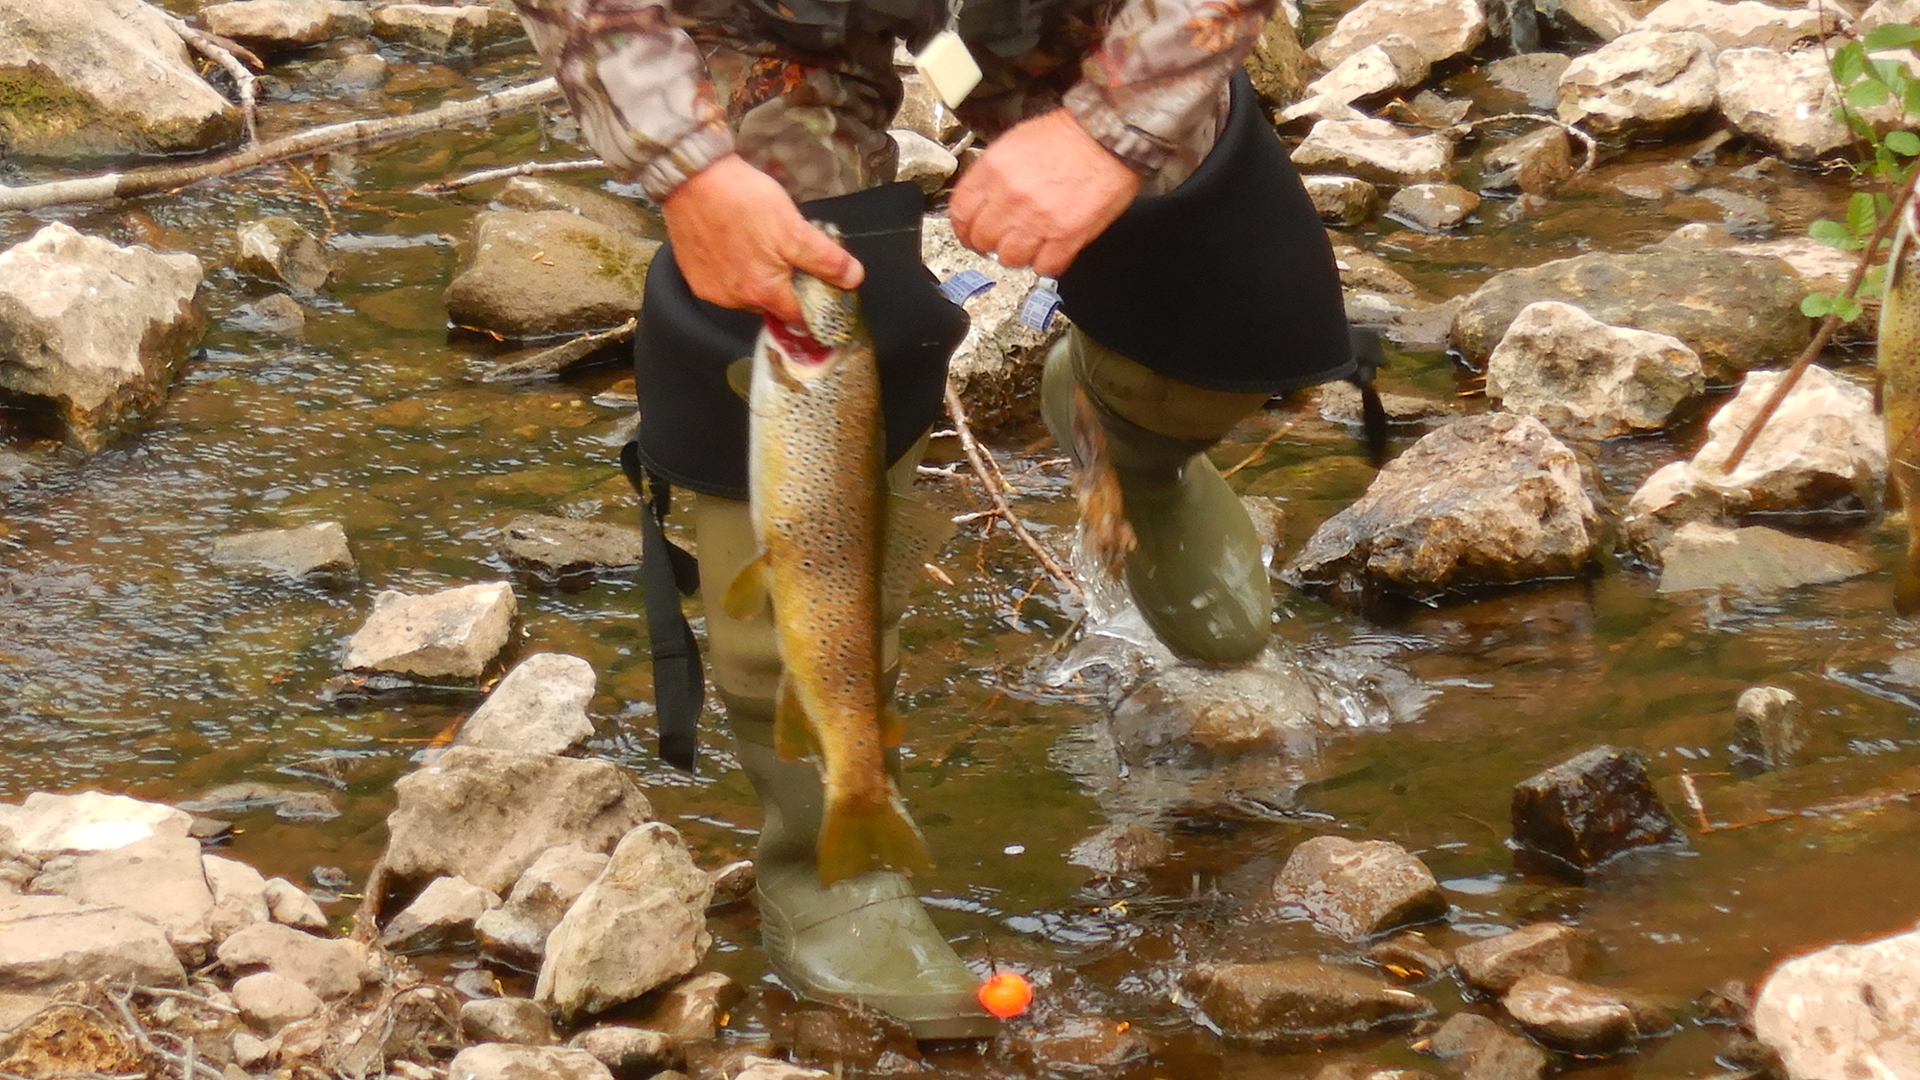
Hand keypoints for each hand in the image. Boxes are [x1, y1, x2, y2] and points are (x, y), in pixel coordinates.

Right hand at [661, 154, 863, 324]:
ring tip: (761, 246)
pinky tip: (736, 245)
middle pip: (772, 304)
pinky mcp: (694, 276)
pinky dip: (734, 271)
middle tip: (791, 256)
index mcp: (763, 292)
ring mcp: (712, 290)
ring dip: (758, 278)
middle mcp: (735, 300)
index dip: (815, 306)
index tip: (823, 294)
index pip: (798, 317)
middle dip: (785, 287)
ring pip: (747, 294)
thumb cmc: (743, 201)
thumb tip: (853, 279)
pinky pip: (723, 283)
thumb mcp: (795, 229)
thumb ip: (826, 259)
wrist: (693, 178)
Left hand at [948, 108, 1140, 275]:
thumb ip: (994, 172)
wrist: (1109, 136)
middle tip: (998, 240)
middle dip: (988, 242)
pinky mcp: (1066, 237)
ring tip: (1026, 245)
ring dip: (1016, 254)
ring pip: (1009, 258)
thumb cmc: (1068, 135)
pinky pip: (1044, 266)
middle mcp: (1011, 197)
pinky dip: (1045, 263)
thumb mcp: (1016, 141)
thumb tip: (983, 198)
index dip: (962, 227)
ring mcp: (1038, 220)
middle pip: (982, 239)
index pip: (960, 211)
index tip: (968, 232)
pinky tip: (1049, 250)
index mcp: (994, 170)